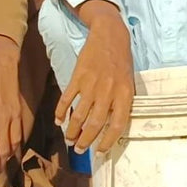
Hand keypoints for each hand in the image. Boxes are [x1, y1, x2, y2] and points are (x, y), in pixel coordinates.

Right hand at [55, 3, 134, 153]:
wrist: (110, 35)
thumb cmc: (121, 61)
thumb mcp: (128, 81)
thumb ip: (121, 102)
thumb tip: (111, 125)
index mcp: (125, 93)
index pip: (117, 124)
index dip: (108, 141)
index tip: (100, 152)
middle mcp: (109, 91)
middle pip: (95, 124)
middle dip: (86, 141)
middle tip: (79, 150)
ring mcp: (92, 84)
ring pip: (79, 115)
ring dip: (72, 131)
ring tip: (69, 140)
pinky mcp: (78, 77)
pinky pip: (67, 99)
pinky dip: (61, 112)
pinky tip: (58, 121)